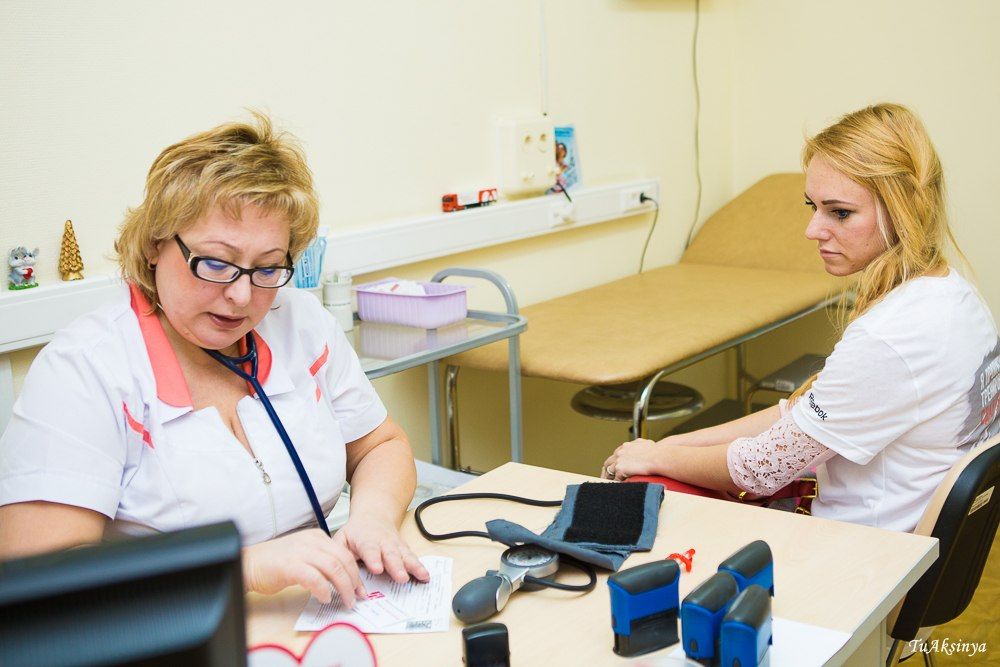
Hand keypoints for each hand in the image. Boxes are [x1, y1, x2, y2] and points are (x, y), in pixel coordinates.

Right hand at [243, 528, 364, 606]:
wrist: (249, 564)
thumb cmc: (275, 563)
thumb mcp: (304, 556)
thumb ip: (322, 562)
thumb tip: (342, 579)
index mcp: (317, 537)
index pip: (344, 553)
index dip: (355, 572)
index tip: (359, 588)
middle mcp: (311, 541)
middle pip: (343, 559)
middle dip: (354, 580)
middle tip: (357, 596)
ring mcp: (301, 552)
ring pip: (333, 567)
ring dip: (343, 587)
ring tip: (346, 600)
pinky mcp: (290, 565)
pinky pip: (315, 577)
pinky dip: (323, 589)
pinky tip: (325, 598)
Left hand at [334, 516, 429, 585]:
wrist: (373, 515)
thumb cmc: (356, 532)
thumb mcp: (341, 542)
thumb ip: (343, 564)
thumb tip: (353, 589)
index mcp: (365, 540)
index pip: (369, 549)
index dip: (373, 559)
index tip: (377, 569)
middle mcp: (383, 542)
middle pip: (391, 554)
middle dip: (397, 566)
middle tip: (401, 578)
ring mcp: (396, 545)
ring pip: (406, 555)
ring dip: (414, 566)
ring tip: (422, 576)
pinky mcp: (405, 549)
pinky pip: (413, 558)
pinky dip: (420, 567)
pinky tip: (426, 576)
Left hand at [601, 438, 661, 480]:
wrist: (657, 457)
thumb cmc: (656, 452)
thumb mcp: (646, 443)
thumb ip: (640, 445)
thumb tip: (642, 446)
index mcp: (626, 446)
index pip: (616, 454)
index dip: (616, 461)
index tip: (617, 466)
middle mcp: (620, 452)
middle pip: (609, 462)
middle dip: (609, 469)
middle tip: (610, 476)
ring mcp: (618, 460)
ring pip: (609, 470)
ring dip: (610, 476)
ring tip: (612, 482)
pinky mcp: (620, 469)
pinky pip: (615, 478)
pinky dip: (616, 482)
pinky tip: (619, 486)